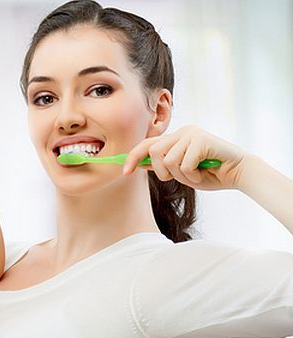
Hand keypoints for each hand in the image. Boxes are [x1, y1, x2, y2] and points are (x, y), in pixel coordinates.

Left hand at [123, 125, 246, 189]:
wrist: (239, 174)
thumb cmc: (210, 174)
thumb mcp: (180, 171)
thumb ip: (162, 165)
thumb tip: (138, 164)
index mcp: (175, 137)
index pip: (146, 144)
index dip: (133, 157)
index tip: (124, 172)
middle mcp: (182, 132)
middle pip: (153, 152)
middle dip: (162, 171)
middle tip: (177, 177)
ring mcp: (192, 133)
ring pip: (168, 160)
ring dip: (180, 175)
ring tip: (195, 173)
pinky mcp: (201, 139)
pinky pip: (184, 164)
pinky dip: (192, 175)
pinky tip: (204, 172)